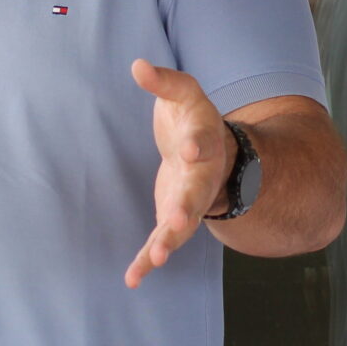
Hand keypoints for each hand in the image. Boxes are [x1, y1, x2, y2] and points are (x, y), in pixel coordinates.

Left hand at [125, 60, 235, 288]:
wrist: (213, 157)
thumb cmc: (192, 121)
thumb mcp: (183, 95)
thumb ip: (164, 82)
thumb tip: (137, 66)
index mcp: (203, 141)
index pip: (202, 141)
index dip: (197, 145)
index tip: (189, 150)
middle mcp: (201, 177)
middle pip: (196, 194)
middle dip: (188, 208)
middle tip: (181, 221)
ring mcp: (189, 203)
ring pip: (181, 226)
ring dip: (169, 242)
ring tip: (155, 259)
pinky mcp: (173, 221)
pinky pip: (160, 243)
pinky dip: (147, 262)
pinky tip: (133, 279)